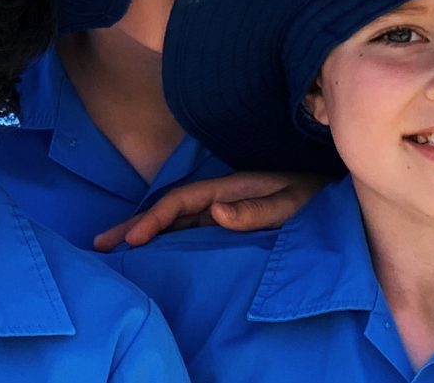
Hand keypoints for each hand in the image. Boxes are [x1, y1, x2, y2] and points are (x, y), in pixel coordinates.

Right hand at [91, 171, 329, 251]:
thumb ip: (257, 209)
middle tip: (100, 244)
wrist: (333, 184)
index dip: (154, 219)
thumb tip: (215, 212)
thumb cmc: (315, 192)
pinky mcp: (229, 218)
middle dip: (134, 225)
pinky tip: (152, 249)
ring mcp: (222, 206)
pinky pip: (189, 228)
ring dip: (145, 231)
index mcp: (228, 188)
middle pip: (168, 210)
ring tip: (114, 247)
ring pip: (174, 220)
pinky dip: (165, 237)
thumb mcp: (292, 200)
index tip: (132, 240)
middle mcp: (219, 195)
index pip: (181, 203)